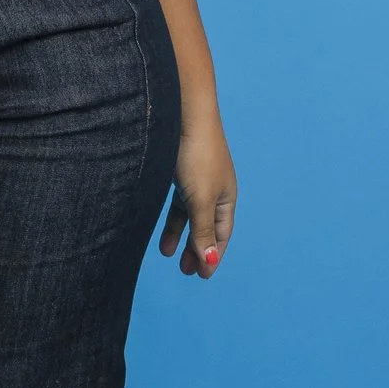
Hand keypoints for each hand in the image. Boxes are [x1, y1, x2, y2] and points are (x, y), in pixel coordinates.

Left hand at [158, 112, 236, 279]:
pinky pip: (177, 201)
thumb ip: (202, 231)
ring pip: (190, 214)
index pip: (222, 233)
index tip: (201, 276)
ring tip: (167, 254)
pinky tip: (162, 229)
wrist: (182, 112)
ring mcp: (197, 178)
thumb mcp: (199, 199)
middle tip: (185, 271)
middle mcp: (215, 188)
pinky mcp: (178, 168)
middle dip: (197, 248)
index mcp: (227, 197)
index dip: (213, 254)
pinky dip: (172, 217)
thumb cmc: (196, 156)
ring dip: (181, 234)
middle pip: (206, 225)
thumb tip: (210, 262)